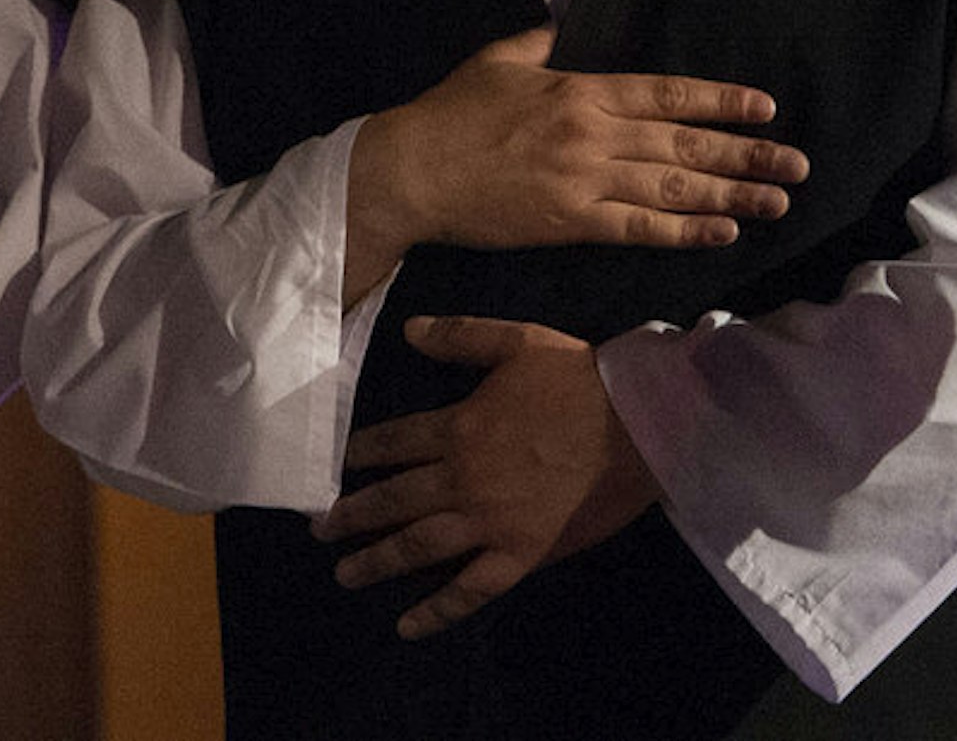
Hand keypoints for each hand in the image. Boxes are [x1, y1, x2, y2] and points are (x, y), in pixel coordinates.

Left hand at [319, 317, 655, 638]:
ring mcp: (489, 521)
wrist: (638, 423)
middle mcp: (462, 479)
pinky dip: (438, 610)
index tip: (335, 467)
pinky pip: (471, 589)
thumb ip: (458, 335)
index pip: (392, 443)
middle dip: (351, 515)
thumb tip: (407, 330)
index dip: (360, 455)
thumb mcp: (514, 340)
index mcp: (456, 428)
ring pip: (419, 547)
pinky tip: (408, 626)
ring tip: (345, 574)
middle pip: (392, 500)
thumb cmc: (578, 379)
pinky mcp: (521, 553)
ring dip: (377, 561)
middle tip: (318, 530)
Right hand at [344, 27, 802, 300]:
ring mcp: (585, 179)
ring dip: (732, 195)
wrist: (411, 171)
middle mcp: (593, 133)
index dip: (720, 101)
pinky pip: (640, 228)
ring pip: (674, 188)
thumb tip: (566, 26)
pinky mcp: (571, 222)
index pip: (666, 94)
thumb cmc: (452, 113)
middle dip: (747, 154)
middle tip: (797, 165)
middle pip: (684, 144)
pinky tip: (722, 232)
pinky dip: (685, 230)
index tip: (766, 108)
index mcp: (579, 89)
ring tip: (777, 202)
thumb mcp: (498, 61)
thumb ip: (541, 44)